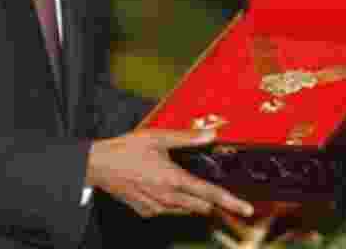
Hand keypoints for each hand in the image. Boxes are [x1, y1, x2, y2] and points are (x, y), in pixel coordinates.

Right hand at [86, 128, 252, 217]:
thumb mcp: (159, 137)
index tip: (246, 208)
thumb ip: (188, 138)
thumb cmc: (127, 149)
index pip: (209, 194)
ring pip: (186, 210)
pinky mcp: (146, 212)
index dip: (231, 201)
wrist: (98, 166)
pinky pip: (169, 211)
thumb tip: (212, 134)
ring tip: (183, 181)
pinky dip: (174, 202)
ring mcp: (156, 208)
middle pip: (202, 207)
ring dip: (192, 201)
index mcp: (173, 179)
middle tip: (214, 189)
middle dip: (211, 200)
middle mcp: (167, 198)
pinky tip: (164, 186)